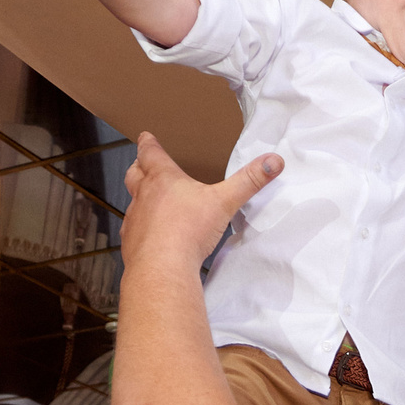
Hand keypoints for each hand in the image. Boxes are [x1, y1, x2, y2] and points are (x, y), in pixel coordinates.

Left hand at [121, 135, 282, 273]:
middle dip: (139, 167)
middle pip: (134, 174)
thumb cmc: (188, 231)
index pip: (150, 153)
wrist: (162, 268)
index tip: (146, 136)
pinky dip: (140, 228)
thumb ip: (249, 181)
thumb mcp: (224, 202)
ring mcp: (135, 219)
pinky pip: (133, 230)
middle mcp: (143, 196)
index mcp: (163, 179)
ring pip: (133, 202)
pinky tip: (152, 236)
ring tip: (151, 203)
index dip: (148, 143)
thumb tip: (273, 162)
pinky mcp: (131, 242)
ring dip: (140, 199)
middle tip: (142, 165)